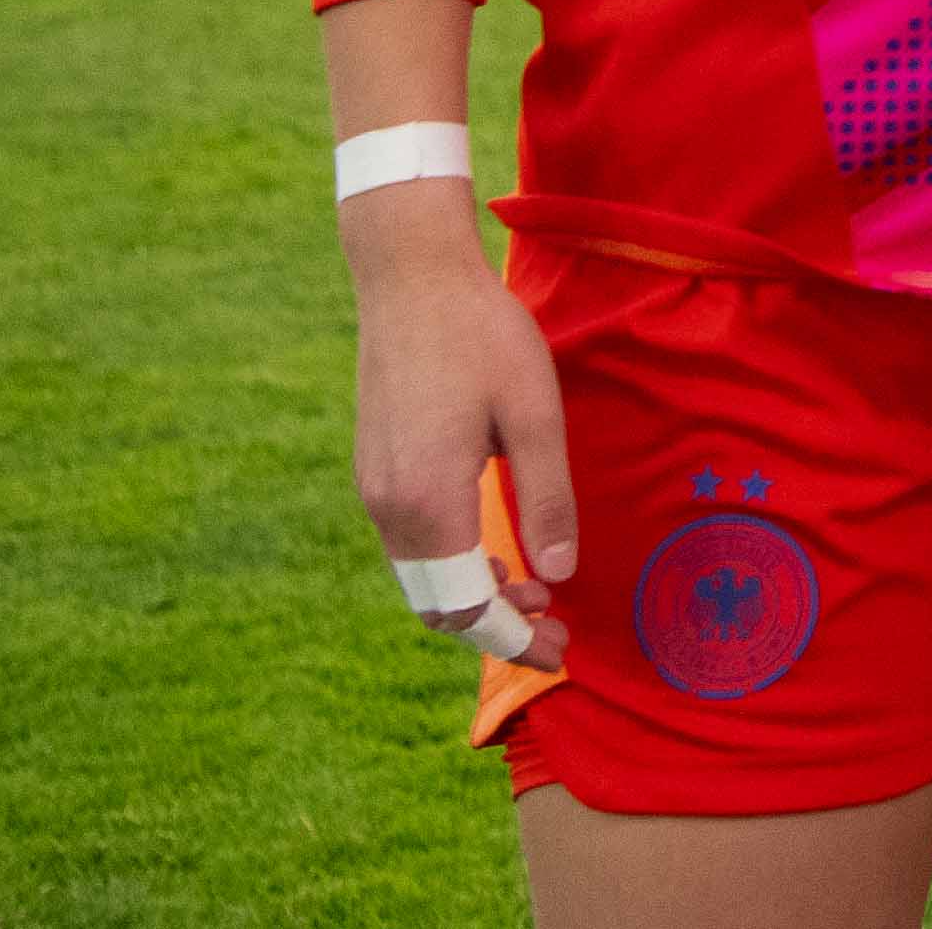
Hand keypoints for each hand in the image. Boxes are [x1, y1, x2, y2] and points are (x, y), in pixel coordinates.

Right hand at [344, 192, 575, 671]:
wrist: (411, 279)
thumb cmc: (482, 337)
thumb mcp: (535, 415)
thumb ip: (547, 501)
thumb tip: (558, 576)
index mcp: (428, 500)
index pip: (466, 606)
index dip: (513, 637)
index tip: (559, 653)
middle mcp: (388, 506)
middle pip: (436, 605)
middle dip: (495, 627)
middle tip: (556, 632)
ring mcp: (373, 488)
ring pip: (421, 578)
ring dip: (473, 594)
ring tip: (537, 589)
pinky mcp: (373, 469)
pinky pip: (411, 545)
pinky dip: (452, 565)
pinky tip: (496, 549)